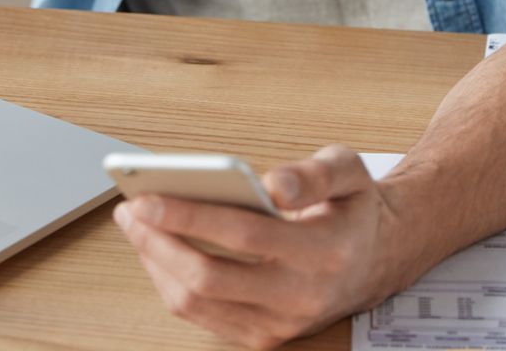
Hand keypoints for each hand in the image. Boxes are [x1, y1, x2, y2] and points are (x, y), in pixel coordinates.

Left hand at [112, 145, 404, 348]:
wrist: (375, 258)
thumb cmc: (352, 209)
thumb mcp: (349, 171)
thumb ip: (314, 173)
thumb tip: (274, 182)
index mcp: (323, 251)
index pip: (244, 234)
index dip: (189, 215)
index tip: (147, 196)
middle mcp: (301, 296)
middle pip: (209, 278)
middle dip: (158, 242)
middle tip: (129, 209)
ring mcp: (280, 323)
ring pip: (198, 303)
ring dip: (156, 264)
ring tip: (136, 225)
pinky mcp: (264, 336)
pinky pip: (203, 316)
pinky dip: (170, 283)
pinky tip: (158, 250)